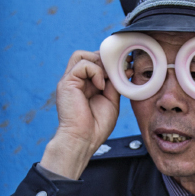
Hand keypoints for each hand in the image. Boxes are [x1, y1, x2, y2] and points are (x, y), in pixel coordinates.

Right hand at [40, 49, 119, 178]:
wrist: (83, 140)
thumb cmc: (96, 126)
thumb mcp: (110, 100)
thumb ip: (113, 84)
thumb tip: (121, 69)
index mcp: (87, 85)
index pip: (96, 63)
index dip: (111, 63)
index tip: (128, 66)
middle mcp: (77, 81)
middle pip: (89, 56)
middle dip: (106, 60)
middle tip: (120, 69)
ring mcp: (70, 81)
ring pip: (82, 55)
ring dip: (99, 64)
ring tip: (107, 79)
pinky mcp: (66, 82)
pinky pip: (82, 64)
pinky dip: (95, 71)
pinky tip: (100, 86)